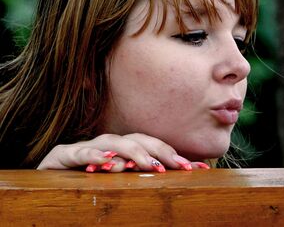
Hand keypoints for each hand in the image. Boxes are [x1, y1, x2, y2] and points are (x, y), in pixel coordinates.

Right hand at [36, 133, 209, 171]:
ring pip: (113, 142)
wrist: (46, 182)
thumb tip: (177, 184)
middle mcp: (108, 146)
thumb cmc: (85, 184)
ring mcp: (86, 148)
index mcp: (123, 151)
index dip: (173, 156)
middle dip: (159, 151)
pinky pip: (79, 152)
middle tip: (177, 166)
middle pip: (138, 139)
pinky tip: (106, 162)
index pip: (152, 148)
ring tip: (147, 164)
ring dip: (132, 152)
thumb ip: (143, 180)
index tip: (196, 168)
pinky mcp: (63, 155)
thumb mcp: (119, 185)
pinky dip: (93, 156)